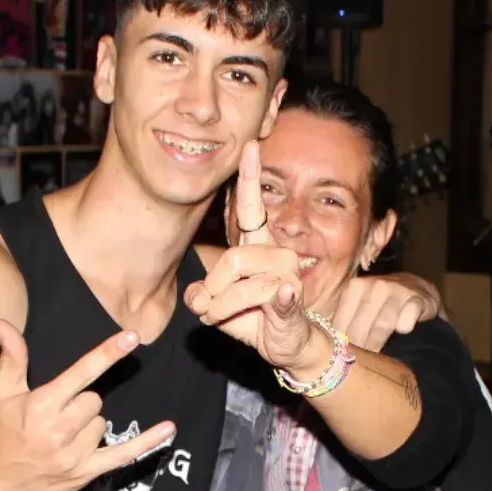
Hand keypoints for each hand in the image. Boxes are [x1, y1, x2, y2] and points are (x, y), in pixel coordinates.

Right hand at [0, 323, 176, 490]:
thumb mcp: (1, 394)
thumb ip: (12, 359)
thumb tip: (4, 324)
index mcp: (42, 405)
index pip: (82, 372)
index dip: (107, 353)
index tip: (132, 337)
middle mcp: (60, 428)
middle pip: (94, 400)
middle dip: (79, 403)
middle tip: (55, 416)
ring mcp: (75, 453)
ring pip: (102, 424)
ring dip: (88, 427)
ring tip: (60, 437)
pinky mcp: (85, 472)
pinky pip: (124, 455)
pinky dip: (147, 442)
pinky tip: (169, 428)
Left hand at [186, 144, 319, 371]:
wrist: (287, 345)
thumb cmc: (252, 317)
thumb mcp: (217, 304)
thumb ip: (202, 295)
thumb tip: (197, 298)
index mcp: (259, 246)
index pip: (253, 207)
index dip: (250, 177)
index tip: (250, 145)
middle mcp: (278, 252)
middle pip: (233, 257)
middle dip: (211, 288)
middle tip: (206, 308)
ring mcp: (289, 274)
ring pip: (241, 282)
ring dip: (221, 307)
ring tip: (219, 317)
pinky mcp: (294, 297)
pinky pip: (276, 293)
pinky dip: (275, 298)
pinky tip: (282, 296)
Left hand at [330, 274, 439, 353]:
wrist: (416, 289)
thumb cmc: (382, 303)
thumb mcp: (360, 305)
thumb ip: (343, 320)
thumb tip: (322, 347)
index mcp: (355, 287)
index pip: (342, 323)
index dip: (341, 344)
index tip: (341, 357)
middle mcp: (374, 285)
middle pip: (360, 327)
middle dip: (359, 348)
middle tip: (359, 363)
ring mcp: (397, 291)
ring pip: (382, 325)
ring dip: (378, 343)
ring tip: (376, 356)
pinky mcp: (417, 299)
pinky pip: (406, 321)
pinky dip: (403, 329)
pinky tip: (401, 333)